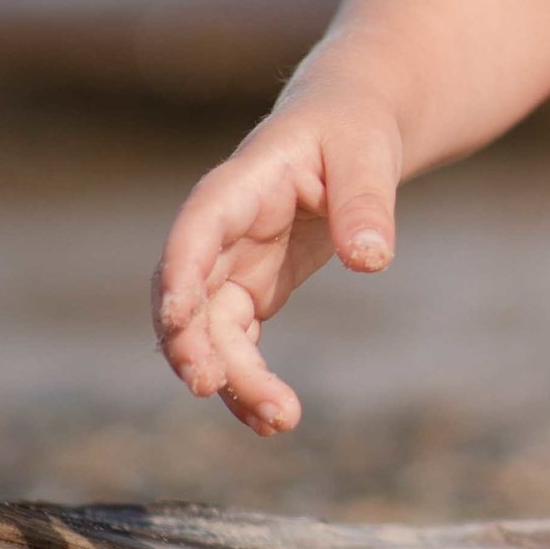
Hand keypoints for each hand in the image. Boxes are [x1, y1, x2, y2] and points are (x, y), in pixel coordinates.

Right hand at [151, 79, 401, 434]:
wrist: (349, 128)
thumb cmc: (354, 130)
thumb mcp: (369, 153)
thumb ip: (366, 203)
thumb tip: (372, 260)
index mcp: (241, 185)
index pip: (197, 228)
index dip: (180, 272)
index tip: (177, 319)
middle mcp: (223, 232)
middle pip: (190, 293)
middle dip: (193, 343)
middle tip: (213, 387)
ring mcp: (231, 265)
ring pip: (210, 331)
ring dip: (231, 378)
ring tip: (278, 420)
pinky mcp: (251, 290)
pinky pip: (237, 343)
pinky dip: (248, 381)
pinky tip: (274, 419)